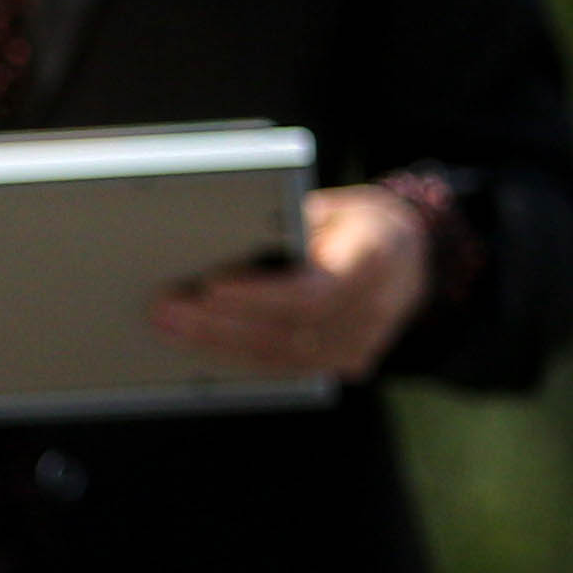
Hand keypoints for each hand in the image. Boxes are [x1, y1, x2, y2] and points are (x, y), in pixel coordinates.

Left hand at [146, 182, 431, 379]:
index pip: (315, 291)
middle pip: (289, 331)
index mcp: (374, 259)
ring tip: (168, 324)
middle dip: (219, 322)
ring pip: (282, 355)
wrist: (408, 253)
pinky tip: (197, 342)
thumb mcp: (331, 205)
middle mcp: (374, 311)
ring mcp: (363, 345)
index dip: (261, 295)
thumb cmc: (353, 221)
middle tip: (164, 309)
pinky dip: (238, 354)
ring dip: (218, 343)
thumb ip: (287, 225)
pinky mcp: (346, 363)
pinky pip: (287, 366)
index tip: (210, 285)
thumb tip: (212, 239)